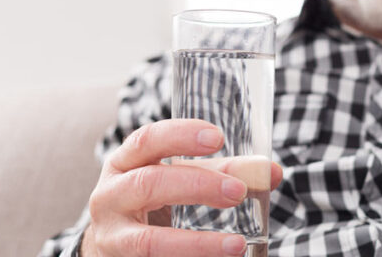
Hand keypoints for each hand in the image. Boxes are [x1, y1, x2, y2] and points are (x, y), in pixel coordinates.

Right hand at [82, 119, 282, 256]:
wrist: (111, 244)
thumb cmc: (150, 202)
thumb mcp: (177, 180)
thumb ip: (223, 173)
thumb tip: (271, 172)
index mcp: (125, 162)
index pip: (147, 140)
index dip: (179, 136)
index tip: (216, 138)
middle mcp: (110, 195)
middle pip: (148, 184)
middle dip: (197, 186)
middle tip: (238, 192)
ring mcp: (112, 235)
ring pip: (148, 240)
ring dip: (196, 243)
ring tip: (237, 244)